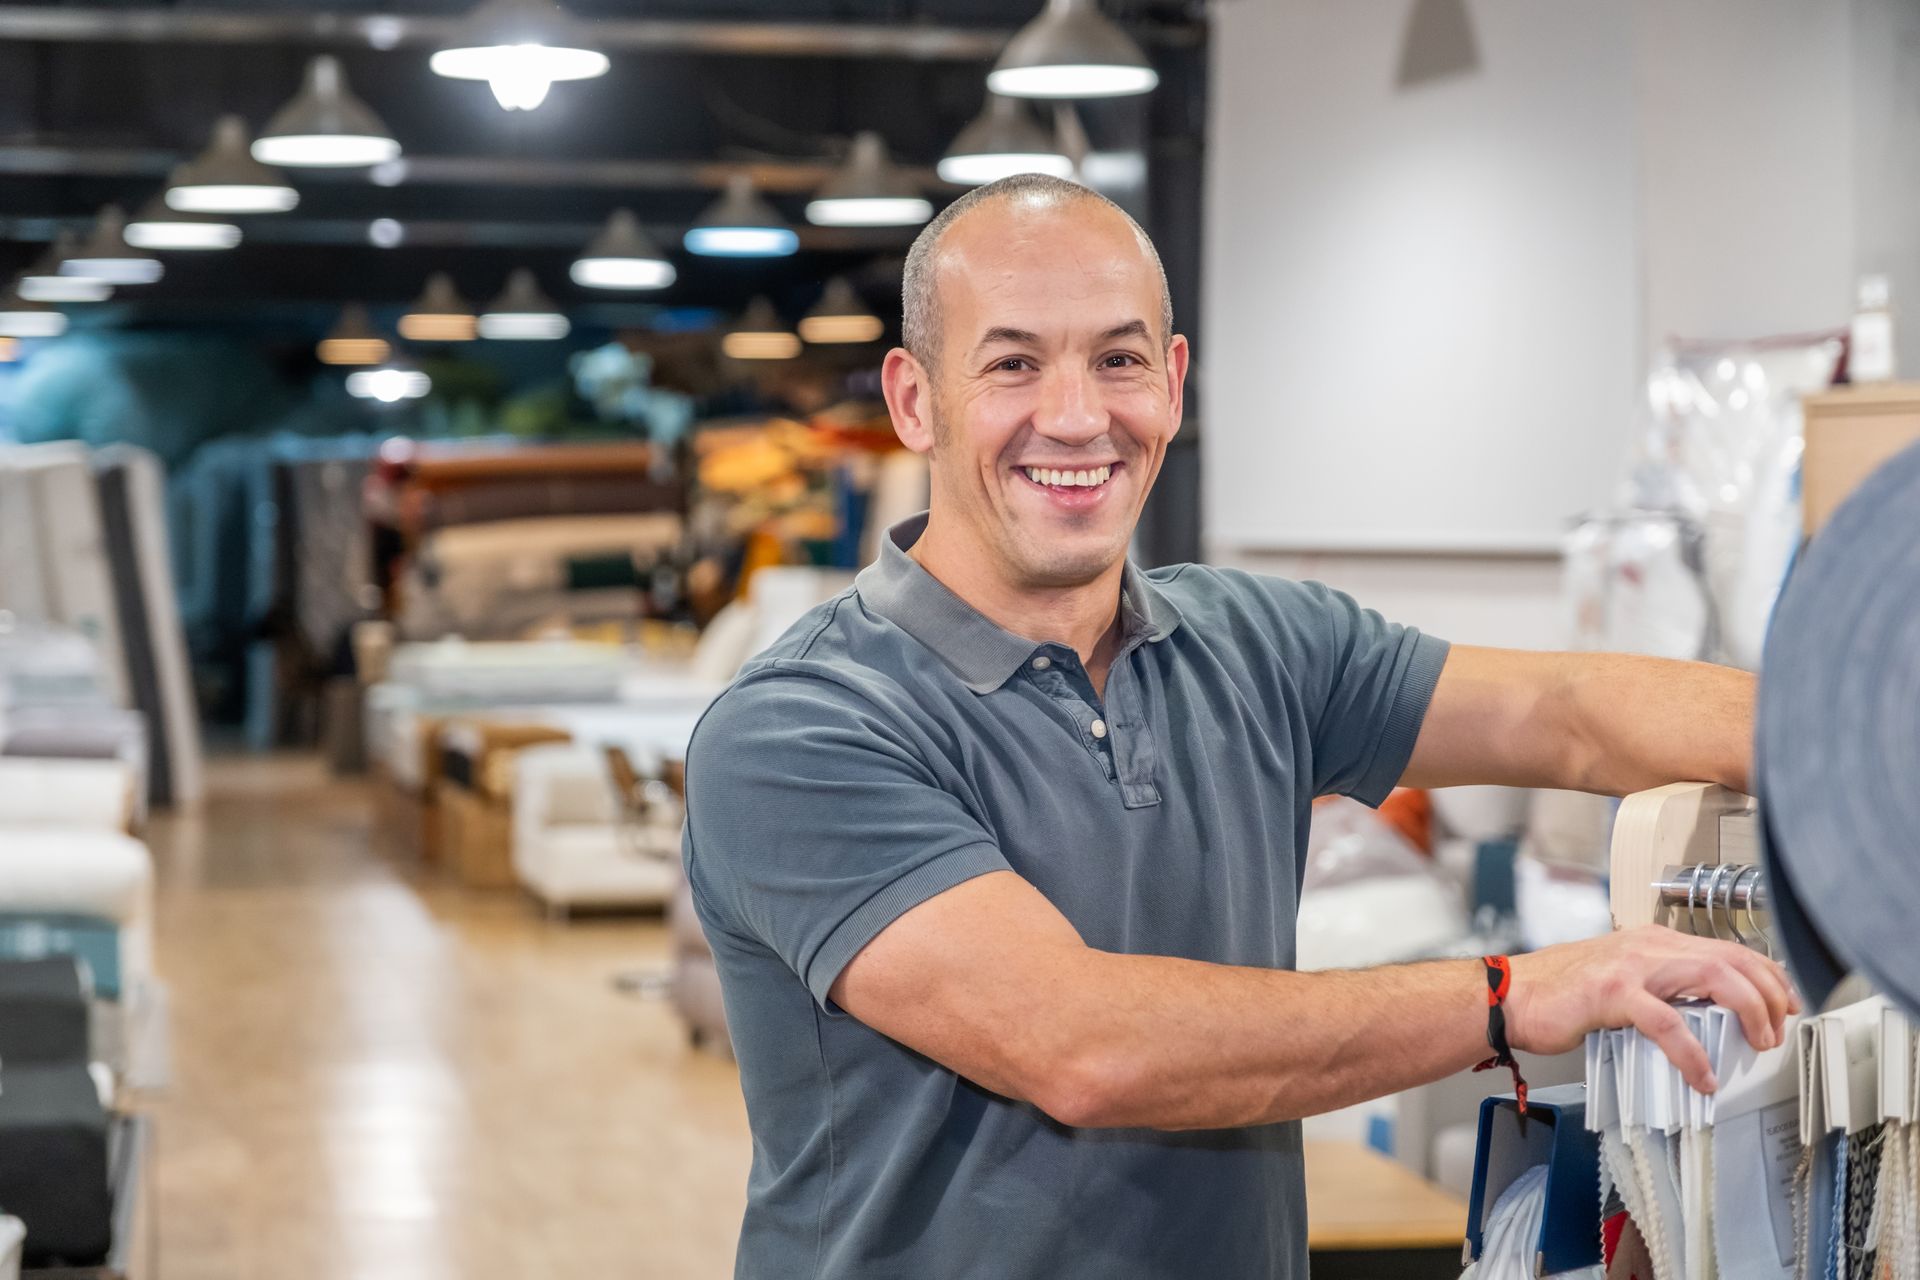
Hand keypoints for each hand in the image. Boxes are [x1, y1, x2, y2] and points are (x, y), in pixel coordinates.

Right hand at [1504, 925, 1799, 1092]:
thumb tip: (1704, 1013)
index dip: (1767, 975)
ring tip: (1756, 1044)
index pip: (1728, 948)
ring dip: (1748, 1012)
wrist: (1510, 995)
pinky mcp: (1612, 994)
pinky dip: (1693, 1052)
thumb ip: (1662, 988)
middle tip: (1778, 1030)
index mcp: (1653, 941)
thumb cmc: (1560, 993)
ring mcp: (1632, 967)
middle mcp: (1648, 945)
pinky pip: (1668, 1022)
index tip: (1785, 1002)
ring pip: (1713, 977)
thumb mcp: (1622, 980)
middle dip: (1769, 995)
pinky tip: (1702, 1075)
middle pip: (1733, 959)